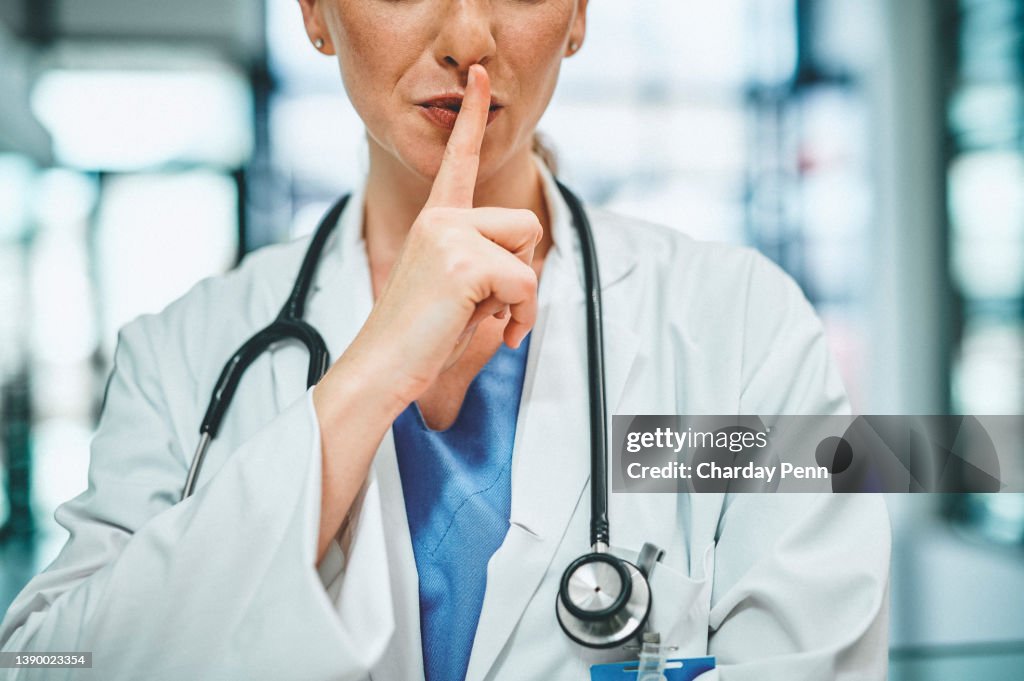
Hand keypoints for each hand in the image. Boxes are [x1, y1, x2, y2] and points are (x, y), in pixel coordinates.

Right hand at [334, 63, 542, 406]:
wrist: (382, 367)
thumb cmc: (422, 338)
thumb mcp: (459, 289)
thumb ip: (487, 261)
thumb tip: (527, 263)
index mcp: (436, 220)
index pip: (459, 160)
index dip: (473, 116)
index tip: (479, 75)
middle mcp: (440, 218)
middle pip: (525, 223)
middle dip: (520, 269)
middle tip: (485, 304)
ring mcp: (450, 235)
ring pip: (528, 248)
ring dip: (520, 293)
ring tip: (481, 315)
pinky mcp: (464, 262)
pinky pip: (526, 282)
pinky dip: (522, 314)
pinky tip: (496, 330)